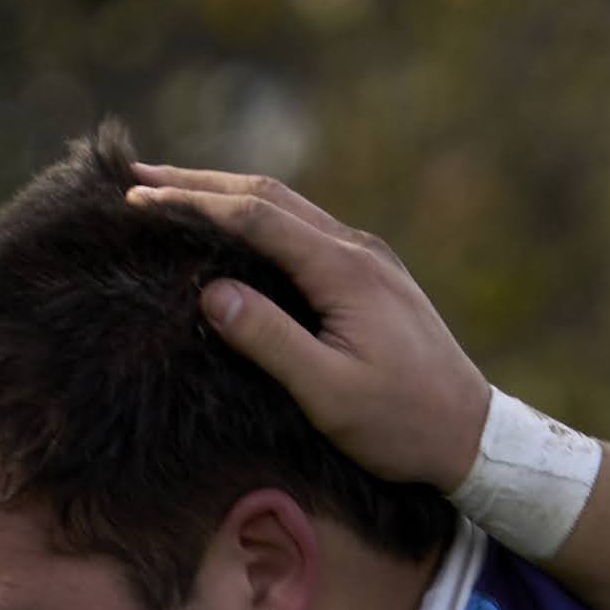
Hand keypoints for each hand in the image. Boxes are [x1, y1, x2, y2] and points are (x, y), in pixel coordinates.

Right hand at [118, 168, 500, 493]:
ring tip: (169, 189)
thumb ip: (271, 341)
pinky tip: (231, 229)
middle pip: (268, 196)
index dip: (193, 204)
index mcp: (346, 270)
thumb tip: (210, 292)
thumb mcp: (330, 394)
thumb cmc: (403, 424)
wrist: (475, 435)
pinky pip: (303, 229)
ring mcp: (367, 258)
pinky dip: (256, 220)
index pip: (256, 217)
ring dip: (226, 196)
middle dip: (198, 183)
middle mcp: (358, 249)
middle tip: (134, 174)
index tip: (137, 198)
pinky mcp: (370, 275)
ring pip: (286, 208)